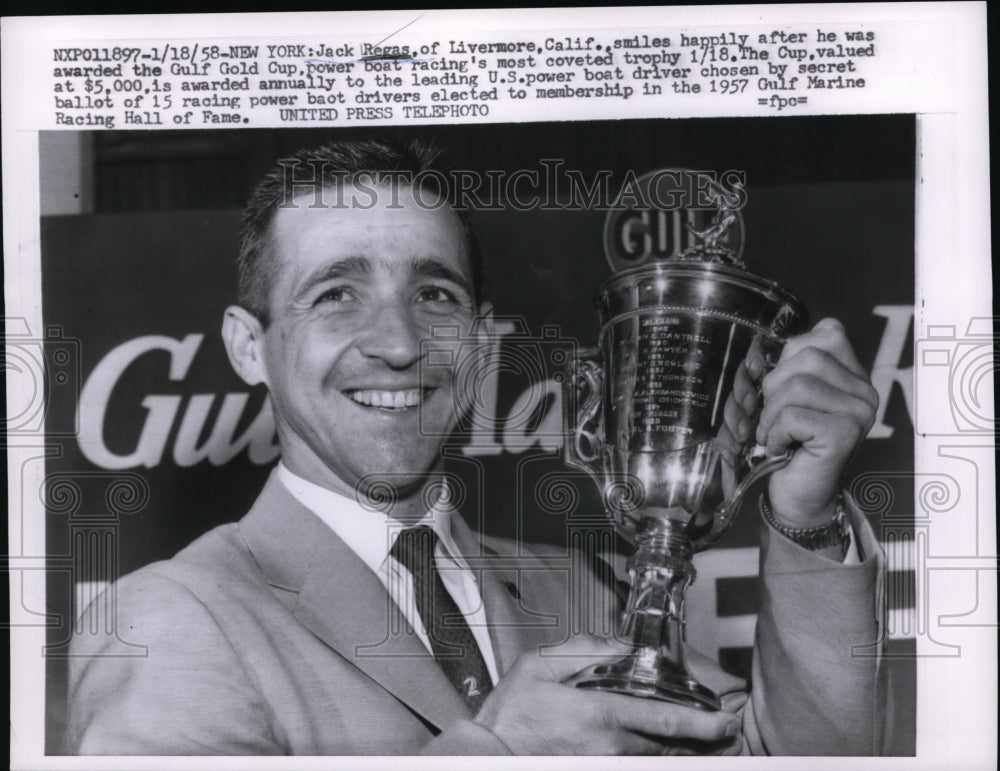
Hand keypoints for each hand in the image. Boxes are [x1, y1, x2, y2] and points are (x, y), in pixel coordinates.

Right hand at [473, 636, 739, 754]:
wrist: (487, 756)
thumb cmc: (511, 712)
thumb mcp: (539, 665)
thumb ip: (583, 650)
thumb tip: (620, 646)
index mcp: (601, 715)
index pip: (666, 719)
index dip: (704, 724)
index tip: (727, 721)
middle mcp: (611, 747)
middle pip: (670, 746)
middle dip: (703, 741)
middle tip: (727, 732)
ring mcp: (605, 766)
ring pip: (657, 761)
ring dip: (683, 752)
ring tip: (705, 742)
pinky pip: (637, 768)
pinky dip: (656, 759)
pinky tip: (667, 752)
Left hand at [757, 318, 877, 526]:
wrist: (799, 496)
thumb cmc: (789, 444)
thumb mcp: (788, 397)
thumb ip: (788, 368)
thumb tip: (761, 352)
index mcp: (853, 375)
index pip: (828, 332)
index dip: (791, 354)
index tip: (783, 387)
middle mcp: (865, 390)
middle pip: (808, 356)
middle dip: (775, 386)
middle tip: (773, 416)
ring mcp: (859, 412)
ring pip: (798, 385)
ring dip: (771, 413)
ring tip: (774, 433)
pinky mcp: (845, 434)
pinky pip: (793, 416)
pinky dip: (774, 433)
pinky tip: (780, 448)